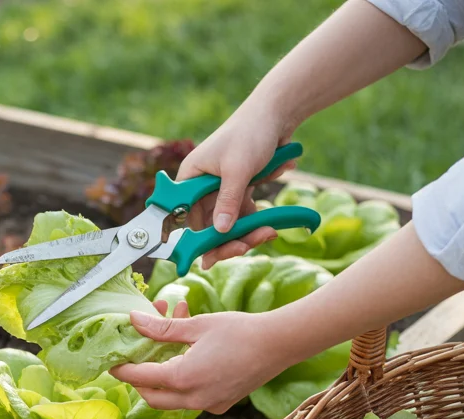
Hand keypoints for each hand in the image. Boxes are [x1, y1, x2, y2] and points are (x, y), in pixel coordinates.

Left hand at [110, 301, 294, 412]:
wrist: (279, 344)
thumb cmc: (239, 331)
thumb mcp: (196, 325)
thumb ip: (162, 327)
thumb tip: (134, 320)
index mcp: (183, 379)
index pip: (141, 378)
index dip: (123, 369)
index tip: (112, 361)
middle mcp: (194, 399)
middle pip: (153, 397)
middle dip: (140, 380)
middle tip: (135, 360)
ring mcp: (209, 405)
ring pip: (173, 399)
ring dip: (164, 377)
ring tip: (167, 346)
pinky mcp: (221, 404)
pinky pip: (193, 398)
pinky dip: (184, 381)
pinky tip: (190, 356)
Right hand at [177, 98, 297, 268]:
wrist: (277, 114)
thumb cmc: (250, 134)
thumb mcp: (237, 170)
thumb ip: (227, 202)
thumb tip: (219, 232)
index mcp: (190, 178)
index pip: (186, 218)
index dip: (197, 240)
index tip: (210, 259)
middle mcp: (201, 186)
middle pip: (209, 225)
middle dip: (230, 238)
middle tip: (249, 245)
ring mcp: (221, 189)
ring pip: (229, 223)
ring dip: (249, 231)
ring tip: (270, 230)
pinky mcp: (240, 190)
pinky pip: (245, 213)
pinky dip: (258, 217)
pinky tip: (274, 215)